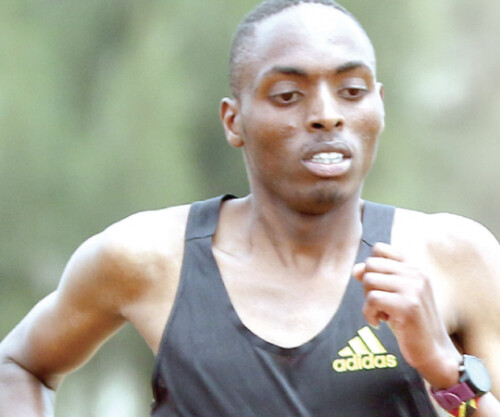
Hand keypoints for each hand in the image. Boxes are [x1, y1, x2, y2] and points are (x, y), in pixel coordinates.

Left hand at [352, 242, 460, 388]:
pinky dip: (369, 314)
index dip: (370, 267)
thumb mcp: (395, 294)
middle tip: (380, 304)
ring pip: (369, 281)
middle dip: (368, 286)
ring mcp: (414, 288)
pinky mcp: (407, 306)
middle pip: (370, 265)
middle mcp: (416, 273)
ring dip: (368, 302)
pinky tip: (380, 322)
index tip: (378, 286)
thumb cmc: (410, 321)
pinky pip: (371, 300)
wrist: (434, 351)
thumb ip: (377, 278)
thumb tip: (355, 269)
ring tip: (383, 313)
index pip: (379, 249)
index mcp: (414, 266)